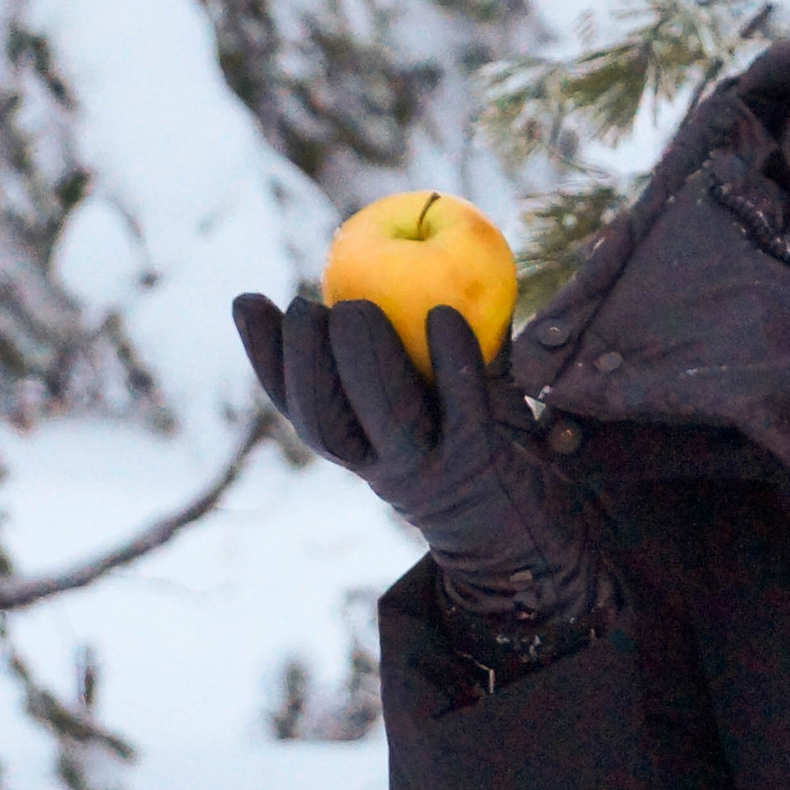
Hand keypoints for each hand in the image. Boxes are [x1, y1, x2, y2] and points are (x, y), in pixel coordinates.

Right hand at [234, 294, 601, 626]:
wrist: (541, 531)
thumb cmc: (492, 446)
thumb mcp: (449, 398)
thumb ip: (425, 345)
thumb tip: (408, 258)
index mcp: (363, 450)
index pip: (299, 407)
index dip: (267, 358)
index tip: (247, 300)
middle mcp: (385, 467)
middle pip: (327, 420)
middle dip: (305, 360)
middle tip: (304, 303)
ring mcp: (434, 468)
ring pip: (384, 418)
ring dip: (364, 361)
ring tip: (353, 308)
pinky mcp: (485, 462)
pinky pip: (465, 410)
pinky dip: (452, 360)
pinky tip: (443, 315)